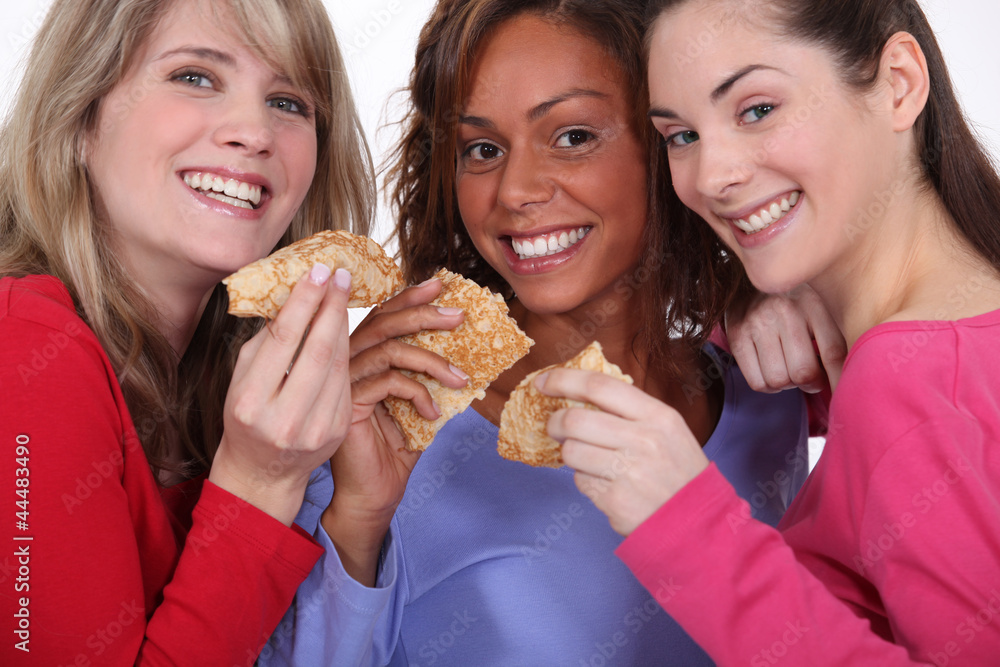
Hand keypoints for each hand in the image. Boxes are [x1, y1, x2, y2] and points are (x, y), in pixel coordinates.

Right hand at [210, 264, 352, 524]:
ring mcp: (314, 428)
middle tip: (341, 275)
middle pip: (318, 350)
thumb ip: (263, 344)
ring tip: (344, 295)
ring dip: (344, 324)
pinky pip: (346, 381)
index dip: (304, 302)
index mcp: (251, 402)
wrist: (263, 473)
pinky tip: (345, 330)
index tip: (319, 272)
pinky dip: (347, 352)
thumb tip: (291, 297)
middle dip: (332, 307)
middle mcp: (284, 419)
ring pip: (338, 365)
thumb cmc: (247, 418)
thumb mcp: (241, 382)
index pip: (284, 340)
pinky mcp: (336, 431)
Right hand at [322, 278, 467, 583]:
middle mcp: (348, 363)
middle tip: (458, 315)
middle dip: (423, 314)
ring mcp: (343, 382)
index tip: (440, 284)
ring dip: (431, 360)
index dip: (410, 297)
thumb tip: (466, 348)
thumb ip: (430, 375)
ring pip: (389, 349)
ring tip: (461, 378)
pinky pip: (388, 381)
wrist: (373, 494)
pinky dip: (418, 392)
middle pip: (383, 322)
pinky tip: (434, 414)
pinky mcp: (347, 403)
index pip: (384, 316)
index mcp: (363, 357)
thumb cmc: (394, 450)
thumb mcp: (421, 404)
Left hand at [538, 369, 708, 535]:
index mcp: (658, 416)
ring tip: (588, 459)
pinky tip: (605, 483)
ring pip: (570, 451)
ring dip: (570, 454)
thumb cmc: (678, 471)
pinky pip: (580, 481)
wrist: (698, 522)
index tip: (542, 382)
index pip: (599, 386)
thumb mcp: (668, 430)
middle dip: (555, 422)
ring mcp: (629, 472)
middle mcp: (644, 441)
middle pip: (575, 420)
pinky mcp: (615, 500)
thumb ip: (630, 410)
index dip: (563, 380)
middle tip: (555, 427)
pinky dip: (585, 480)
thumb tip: (579, 392)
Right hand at [725, 285, 845, 393]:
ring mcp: (757, 323)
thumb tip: (849, 379)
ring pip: (778, 380)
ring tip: (789, 371)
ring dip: (787, 384)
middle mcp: (783, 311)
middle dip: (811, 383)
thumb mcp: (819, 307)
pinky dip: (768, 386)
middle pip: (803, 372)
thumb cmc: (794, 301)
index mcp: (812, 303)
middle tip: (811, 377)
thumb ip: (834, 337)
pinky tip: (772, 372)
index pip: (832, 353)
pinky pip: (757, 382)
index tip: (842, 393)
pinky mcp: (737, 335)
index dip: (839, 380)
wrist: (753, 279)